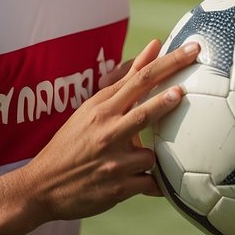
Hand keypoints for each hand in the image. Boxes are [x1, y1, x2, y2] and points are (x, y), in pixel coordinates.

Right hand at [17, 38, 198, 221]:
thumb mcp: (92, 108)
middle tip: (185, 91)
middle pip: (146, 110)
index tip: (192, 51)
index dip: (169, 64)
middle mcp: (107, 131)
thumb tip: (155, 46)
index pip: (140, 79)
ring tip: (134, 162)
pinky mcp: (117, 188)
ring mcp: (112, 161)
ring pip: (151, 154)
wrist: (42, 186)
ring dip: (152, 157)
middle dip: (169, 99)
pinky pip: (150, 182)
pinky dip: (153, 182)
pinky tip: (145, 183)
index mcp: (102, 109)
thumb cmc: (72, 142)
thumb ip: (125, 80)